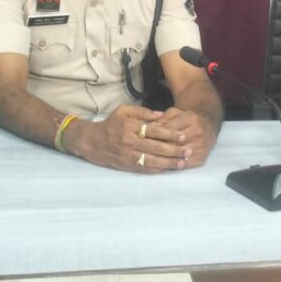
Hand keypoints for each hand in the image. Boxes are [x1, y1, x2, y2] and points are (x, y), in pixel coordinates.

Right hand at [65, 104, 191, 172]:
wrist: (91, 142)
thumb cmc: (111, 124)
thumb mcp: (124, 111)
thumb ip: (143, 111)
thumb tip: (162, 115)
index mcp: (130, 127)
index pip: (154, 131)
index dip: (170, 134)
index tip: (183, 136)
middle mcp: (130, 143)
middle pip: (156, 148)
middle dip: (174, 150)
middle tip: (188, 151)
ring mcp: (128, 156)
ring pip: (152, 161)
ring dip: (169, 163)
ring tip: (182, 163)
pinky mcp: (127, 166)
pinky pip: (144, 169)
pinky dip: (157, 170)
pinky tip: (169, 170)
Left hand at [151, 107, 215, 168]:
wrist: (207, 126)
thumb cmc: (186, 119)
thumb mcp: (175, 113)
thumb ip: (162, 119)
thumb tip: (149, 128)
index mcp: (190, 118)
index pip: (169, 129)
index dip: (155, 135)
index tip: (144, 138)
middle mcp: (198, 132)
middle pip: (174, 143)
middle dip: (159, 147)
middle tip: (146, 151)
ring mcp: (201, 146)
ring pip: (179, 154)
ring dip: (166, 158)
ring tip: (152, 159)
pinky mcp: (202, 157)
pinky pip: (187, 164)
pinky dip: (175, 165)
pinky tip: (165, 165)